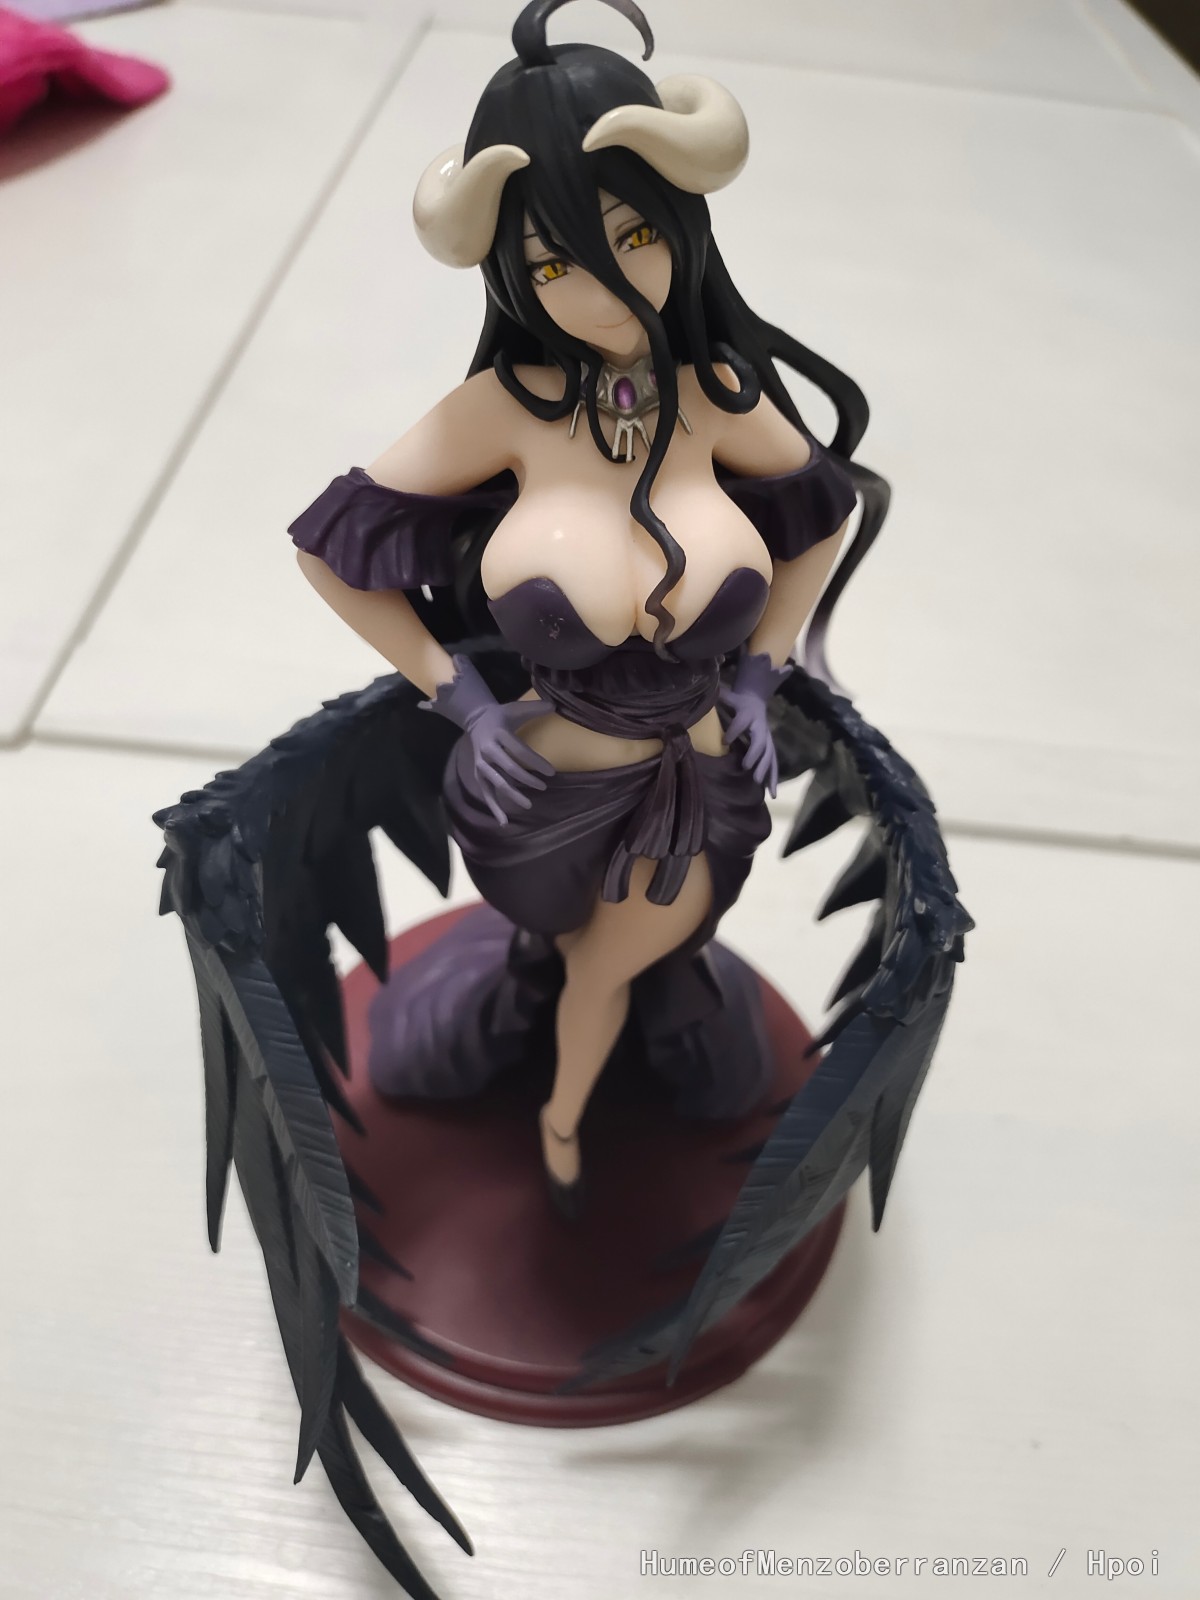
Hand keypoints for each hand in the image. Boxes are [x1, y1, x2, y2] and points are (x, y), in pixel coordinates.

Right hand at [420, 654, 555, 824]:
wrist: (475, 719)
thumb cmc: (501, 715)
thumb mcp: (516, 708)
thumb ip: (535, 708)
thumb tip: (555, 705)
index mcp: (498, 733)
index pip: (519, 750)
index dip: (536, 762)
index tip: (551, 772)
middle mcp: (488, 749)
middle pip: (508, 768)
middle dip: (527, 779)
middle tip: (543, 786)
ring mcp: (482, 763)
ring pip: (497, 782)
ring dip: (512, 794)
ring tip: (528, 805)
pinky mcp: (479, 773)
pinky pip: (486, 793)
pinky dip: (494, 807)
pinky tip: (504, 822)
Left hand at [718, 649, 791, 797]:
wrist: (756, 700)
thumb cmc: (739, 700)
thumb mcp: (729, 696)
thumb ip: (720, 696)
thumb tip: (705, 690)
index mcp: (748, 715)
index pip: (741, 723)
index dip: (734, 730)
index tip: (725, 740)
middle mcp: (760, 728)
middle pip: (760, 742)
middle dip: (754, 755)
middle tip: (746, 767)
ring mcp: (766, 739)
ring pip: (769, 756)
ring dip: (765, 770)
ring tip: (759, 783)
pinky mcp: (769, 749)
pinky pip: (773, 765)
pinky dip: (773, 779)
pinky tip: (773, 793)